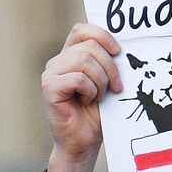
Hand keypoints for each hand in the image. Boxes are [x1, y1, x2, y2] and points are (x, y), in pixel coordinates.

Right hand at [42, 23, 122, 171]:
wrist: (84, 142)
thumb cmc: (96, 113)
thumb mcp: (105, 80)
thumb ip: (106, 60)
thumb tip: (122, 45)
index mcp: (69, 56)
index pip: (81, 30)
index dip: (102, 36)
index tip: (118, 52)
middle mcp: (56, 62)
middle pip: (89, 47)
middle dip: (109, 67)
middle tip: (114, 88)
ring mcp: (50, 74)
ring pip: (84, 61)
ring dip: (100, 81)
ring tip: (98, 96)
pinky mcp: (49, 88)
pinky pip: (78, 78)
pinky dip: (90, 91)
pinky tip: (86, 102)